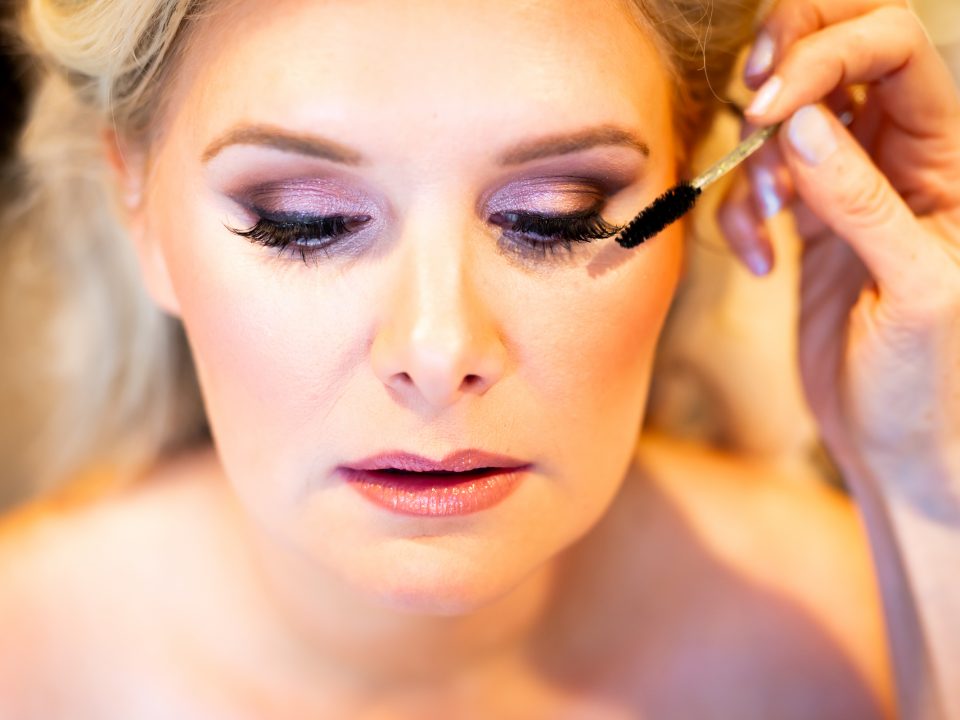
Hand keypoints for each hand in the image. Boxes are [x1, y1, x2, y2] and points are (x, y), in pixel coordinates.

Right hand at [718, 0, 959, 514]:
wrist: (894, 444)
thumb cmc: (930, 380)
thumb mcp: (915, 289)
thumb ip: (863, 202)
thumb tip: (803, 125)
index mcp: (950, 160)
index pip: (894, 51)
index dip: (827, 54)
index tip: (767, 106)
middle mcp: (900, 160)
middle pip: (843, 52)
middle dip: (789, 61)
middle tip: (751, 101)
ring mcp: (848, 190)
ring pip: (787, 120)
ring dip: (757, 162)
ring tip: (766, 223)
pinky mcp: (808, 225)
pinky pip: (758, 186)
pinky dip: (740, 215)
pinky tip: (758, 263)